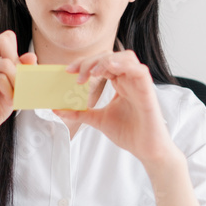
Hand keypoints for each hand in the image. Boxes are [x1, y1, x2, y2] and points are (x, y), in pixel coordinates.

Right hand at [0, 31, 35, 149]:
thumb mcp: (13, 84)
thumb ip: (21, 68)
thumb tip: (31, 56)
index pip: (6, 38)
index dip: (17, 56)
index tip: (15, 75)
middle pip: (5, 43)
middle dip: (17, 66)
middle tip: (16, 85)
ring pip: (5, 64)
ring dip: (15, 82)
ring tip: (11, 95)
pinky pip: (0, 78)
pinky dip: (8, 91)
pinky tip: (6, 99)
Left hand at [55, 50, 178, 168]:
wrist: (146, 150)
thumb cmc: (129, 133)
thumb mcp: (98, 120)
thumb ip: (80, 113)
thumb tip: (57, 109)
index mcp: (120, 83)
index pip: (102, 62)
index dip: (85, 62)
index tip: (69, 71)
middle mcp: (130, 80)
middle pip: (111, 56)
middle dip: (91, 60)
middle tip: (75, 73)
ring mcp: (139, 84)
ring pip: (126, 58)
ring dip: (106, 61)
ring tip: (92, 73)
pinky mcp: (147, 92)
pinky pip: (140, 71)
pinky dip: (125, 66)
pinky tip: (111, 69)